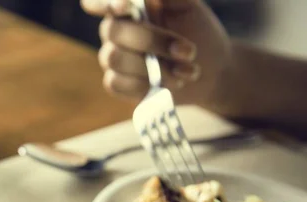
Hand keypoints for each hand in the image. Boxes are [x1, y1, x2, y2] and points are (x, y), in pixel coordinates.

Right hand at [81, 0, 231, 106]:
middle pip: (112, 30)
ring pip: (114, 58)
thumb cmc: (198, 33)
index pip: (98, 1)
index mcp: (130, 7)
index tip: (124, 6)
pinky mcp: (118, 83)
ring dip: (154, 68)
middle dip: (151, 40)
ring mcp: (115, 57)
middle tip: (188, 51)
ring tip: (187, 71)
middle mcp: (117, 30)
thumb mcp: (190, 8)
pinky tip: (169, 84)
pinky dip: (145, 85)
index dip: (103, 2)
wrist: (211, 71)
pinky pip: (116, 83)